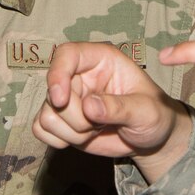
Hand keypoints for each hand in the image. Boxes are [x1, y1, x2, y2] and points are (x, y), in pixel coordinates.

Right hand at [33, 41, 193, 175]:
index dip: (58, 74)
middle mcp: (79, 75)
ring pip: (46, 114)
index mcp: (101, 60)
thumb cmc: (154, 115)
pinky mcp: (60, 120)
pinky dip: (58, 140)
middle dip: (76, 118)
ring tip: (96, 129)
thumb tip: (89, 107)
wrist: (151, 139)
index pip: (67, 54)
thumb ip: (120, 107)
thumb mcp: (146, 111)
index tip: (61, 99)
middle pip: (54, 93)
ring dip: (71, 132)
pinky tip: (82, 138)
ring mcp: (67, 98)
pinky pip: (40, 129)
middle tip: (101, 124)